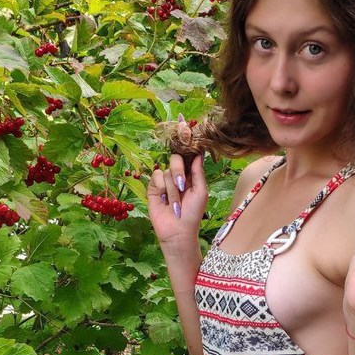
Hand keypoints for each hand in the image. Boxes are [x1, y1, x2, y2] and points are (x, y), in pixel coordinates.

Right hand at [147, 116, 207, 249]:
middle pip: (176, 157)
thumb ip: (197, 171)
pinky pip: (157, 176)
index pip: (188, 153)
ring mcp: (165, 181)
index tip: (183, 122)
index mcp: (191, 174)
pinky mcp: (153, 187)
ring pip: (167, 169)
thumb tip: (198, 151)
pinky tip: (164, 200)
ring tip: (175, 203)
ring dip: (172, 188)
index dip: (186, 139)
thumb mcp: (201, 191)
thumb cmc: (193, 213)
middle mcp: (177, 174)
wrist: (178, 231)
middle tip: (182, 187)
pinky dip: (162, 188)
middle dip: (179, 171)